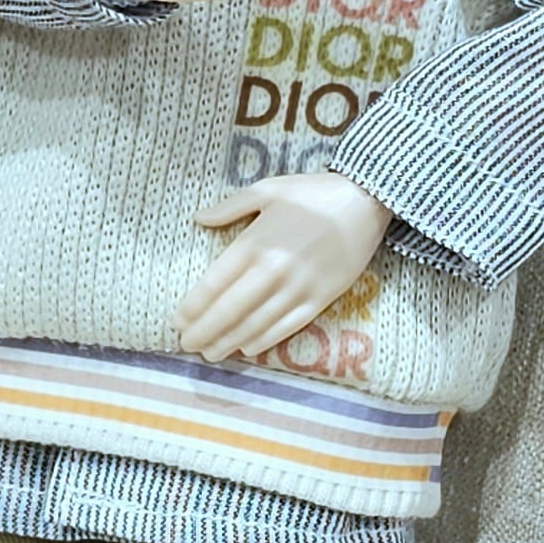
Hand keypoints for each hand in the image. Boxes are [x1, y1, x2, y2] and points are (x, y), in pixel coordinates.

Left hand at [179, 173, 394, 364]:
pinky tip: (247, 348)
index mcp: (255, 242)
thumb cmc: (313, 193)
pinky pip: (287, 327)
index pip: (214, 284)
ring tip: (210, 352)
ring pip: (255, 324)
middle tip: (187, 344)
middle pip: (229, 311)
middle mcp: (273, 270)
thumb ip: (230, 206)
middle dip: (204, 331)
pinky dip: (264, 340)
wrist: (365, 202)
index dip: (193, 307)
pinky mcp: (321, 298)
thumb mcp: (268, 190)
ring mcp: (298, 288)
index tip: (178, 320)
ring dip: (228, 342)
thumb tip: (198, 218)